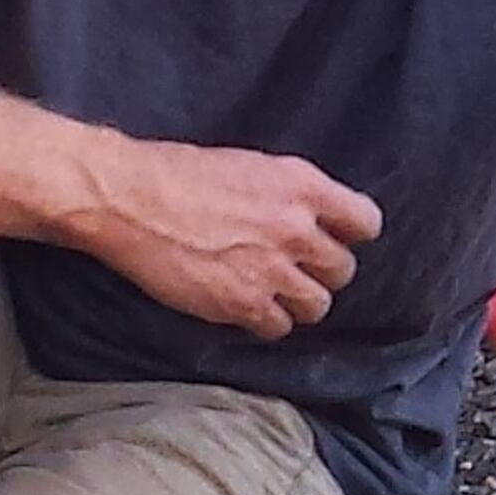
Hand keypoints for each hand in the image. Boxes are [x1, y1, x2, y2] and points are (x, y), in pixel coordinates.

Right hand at [77, 140, 382, 337]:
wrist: (129, 199)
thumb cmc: (177, 173)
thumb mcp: (249, 165)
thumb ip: (288, 195)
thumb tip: (311, 217)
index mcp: (302, 185)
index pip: (366, 222)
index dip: (351, 234)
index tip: (334, 238)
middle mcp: (297, 228)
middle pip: (343, 269)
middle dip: (320, 272)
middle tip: (293, 268)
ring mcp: (272, 269)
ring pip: (318, 305)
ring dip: (297, 302)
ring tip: (271, 292)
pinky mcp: (243, 303)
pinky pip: (279, 328)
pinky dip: (265, 322)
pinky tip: (245, 306)